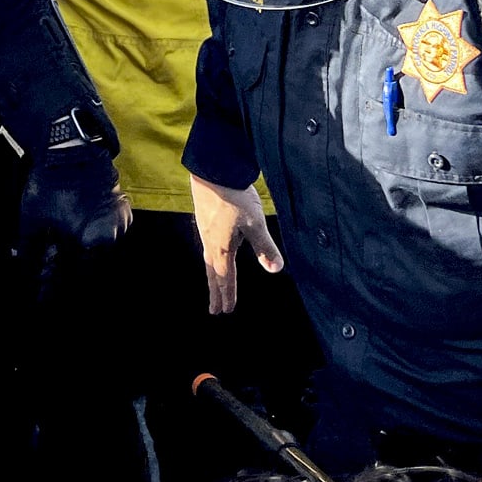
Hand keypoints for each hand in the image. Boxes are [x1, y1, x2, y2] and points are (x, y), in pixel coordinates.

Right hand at [189, 173, 282, 314]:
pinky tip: (215, 253)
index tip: (226, 311)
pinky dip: (211, 260)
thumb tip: (276, 270)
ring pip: (209, 261)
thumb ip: (265, 247)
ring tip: (214, 285)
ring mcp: (206, 232)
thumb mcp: (255, 223)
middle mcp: (211, 243)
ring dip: (212, 277)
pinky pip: (208, 248)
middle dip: (216, 293)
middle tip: (215, 310)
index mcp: (222, 248)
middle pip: (213, 274)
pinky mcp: (205, 220)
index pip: (226, 279)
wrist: (212, 171)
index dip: (228, 295)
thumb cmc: (234, 197)